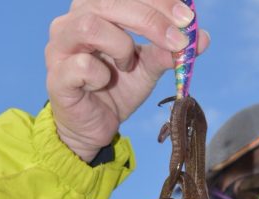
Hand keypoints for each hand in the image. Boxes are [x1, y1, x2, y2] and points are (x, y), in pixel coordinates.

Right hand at [45, 0, 209, 161]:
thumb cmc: (116, 89)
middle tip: (179, 41)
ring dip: (121, 45)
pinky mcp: (57, 76)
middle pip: (110, 2)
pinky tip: (104, 82)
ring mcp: (60, 46)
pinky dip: (102, 74)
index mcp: (96, 8)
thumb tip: (201, 37)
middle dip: (151, 19)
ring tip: (127, 64)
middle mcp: (73, 19)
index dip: (158, 1)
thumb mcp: (147, 68)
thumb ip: (168, 50)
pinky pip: (83, 66)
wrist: (95, 127)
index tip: (186, 18)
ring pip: (91, 26)